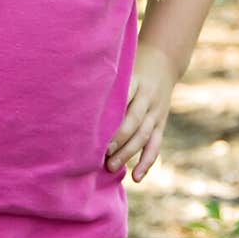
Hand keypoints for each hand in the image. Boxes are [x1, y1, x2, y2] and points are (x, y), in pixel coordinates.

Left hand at [105, 42, 175, 182]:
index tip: (95, 133)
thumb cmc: (132, 65)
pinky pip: (156, 145)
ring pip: (144, 135)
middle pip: (134, 121)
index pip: (124, 100)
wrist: (164, 59)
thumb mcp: (121, 66)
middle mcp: (148, 97)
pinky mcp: (162, 123)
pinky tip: (137, 177)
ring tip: (111, 167)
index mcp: (135, 80)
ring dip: (128, 153)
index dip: (111, 118)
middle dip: (118, 140)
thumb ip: (106, 81)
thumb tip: (75, 98)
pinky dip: (147, 162)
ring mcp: (157, 111)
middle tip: (102, 154)